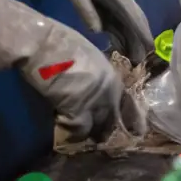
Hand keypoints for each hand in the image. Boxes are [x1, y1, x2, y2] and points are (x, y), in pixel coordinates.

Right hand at [0, 0, 146, 141]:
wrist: (42, 43)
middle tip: (97, 138)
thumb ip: (95, 76)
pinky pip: (77, 131)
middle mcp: (108, 90)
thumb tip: (91, 88)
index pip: (128, 103)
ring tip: (77, 136)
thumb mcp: (87, 57)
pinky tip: (62, 127)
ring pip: (95, 129)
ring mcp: (94, 101)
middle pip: (111, 120)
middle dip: (105, 131)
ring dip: (86, 134)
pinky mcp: (77, 110)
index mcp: (112, 74)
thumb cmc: (60, 42)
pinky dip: (70, 133)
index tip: (137, 132)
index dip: (132, 118)